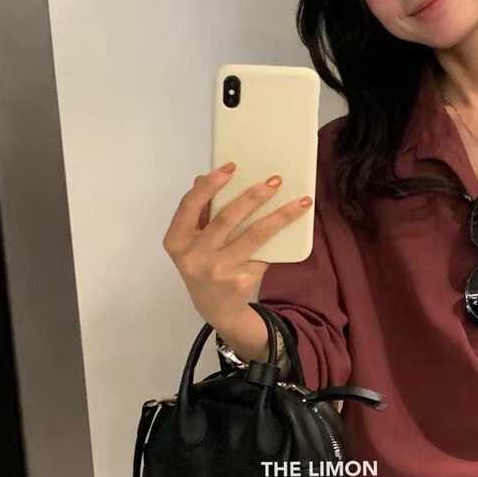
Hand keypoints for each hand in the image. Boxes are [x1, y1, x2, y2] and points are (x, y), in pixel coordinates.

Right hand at [162, 164, 312, 336]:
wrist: (217, 309)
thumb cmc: (204, 266)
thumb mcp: (192, 243)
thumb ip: (197, 214)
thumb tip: (204, 177)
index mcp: (177, 241)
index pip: (190, 205)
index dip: (210, 184)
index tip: (231, 167)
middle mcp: (194, 256)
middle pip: (227, 217)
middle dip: (254, 195)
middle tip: (275, 180)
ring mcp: (218, 270)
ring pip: (255, 234)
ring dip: (281, 215)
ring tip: (301, 202)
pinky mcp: (241, 281)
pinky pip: (264, 253)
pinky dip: (278, 240)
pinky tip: (294, 228)